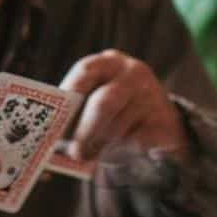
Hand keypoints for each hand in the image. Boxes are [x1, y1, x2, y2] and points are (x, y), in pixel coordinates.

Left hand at [54, 50, 187, 169]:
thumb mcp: (97, 97)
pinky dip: (121, 151)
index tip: (54, 120)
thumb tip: (52, 133)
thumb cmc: (116, 108)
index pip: (85, 71)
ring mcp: (151, 96)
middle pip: (103, 103)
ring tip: (87, 154)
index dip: (67, 96)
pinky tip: (114, 152)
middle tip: (73, 151)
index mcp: (109, 62)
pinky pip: (135, 142)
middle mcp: (133, 73)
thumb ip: (77, 108)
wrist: (159, 119)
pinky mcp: (164, 121)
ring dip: (99, 145)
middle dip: (84, 130)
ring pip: (118, 127)